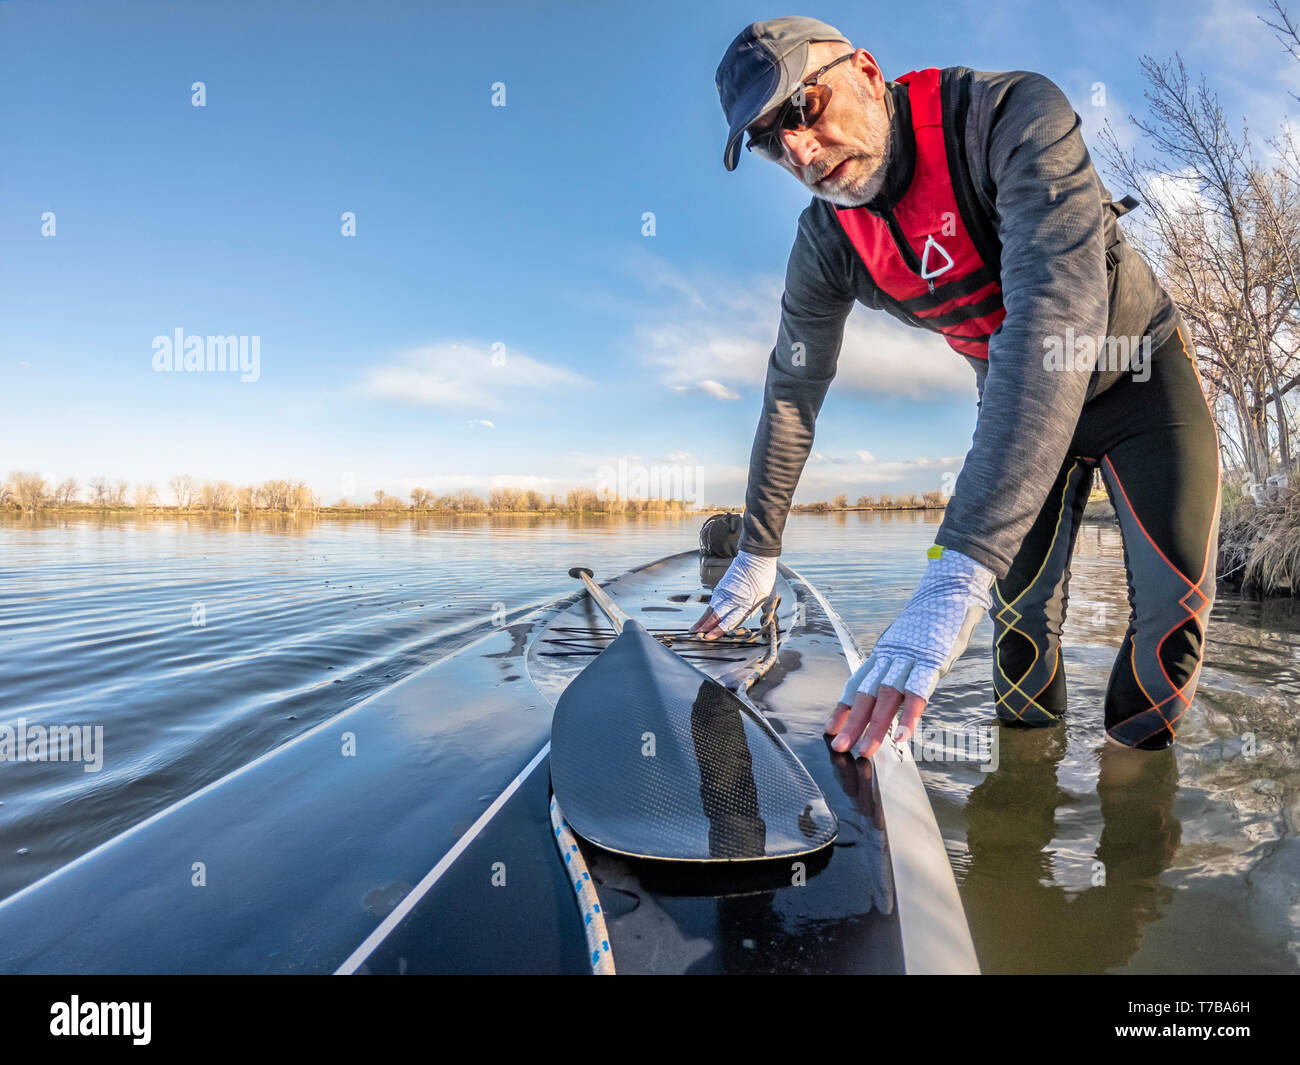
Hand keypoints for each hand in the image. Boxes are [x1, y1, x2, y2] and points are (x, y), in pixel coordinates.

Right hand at [691, 549, 776, 641]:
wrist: (756, 558)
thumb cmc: (764, 577)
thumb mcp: (768, 597)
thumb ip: (764, 611)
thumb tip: (767, 621)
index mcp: (746, 605)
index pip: (729, 621)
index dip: (718, 630)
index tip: (709, 637)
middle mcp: (734, 600)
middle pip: (716, 616)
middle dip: (705, 627)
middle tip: (696, 635)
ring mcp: (726, 592)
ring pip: (712, 609)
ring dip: (703, 620)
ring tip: (695, 628)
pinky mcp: (722, 585)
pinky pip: (713, 600)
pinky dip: (707, 609)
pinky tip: (704, 615)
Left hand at [825, 546, 993, 757]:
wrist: (951, 589)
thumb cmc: (934, 619)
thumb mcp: (910, 641)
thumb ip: (902, 664)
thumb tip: (897, 689)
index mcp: (885, 653)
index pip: (858, 683)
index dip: (843, 707)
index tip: (830, 729)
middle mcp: (891, 656)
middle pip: (867, 694)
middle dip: (852, 723)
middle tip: (838, 747)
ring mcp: (910, 658)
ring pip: (887, 697)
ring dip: (875, 726)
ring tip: (866, 750)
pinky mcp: (932, 660)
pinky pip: (918, 692)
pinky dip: (910, 716)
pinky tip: (902, 737)